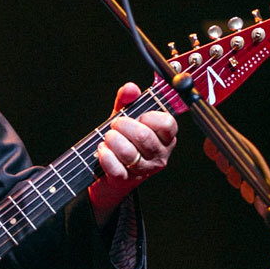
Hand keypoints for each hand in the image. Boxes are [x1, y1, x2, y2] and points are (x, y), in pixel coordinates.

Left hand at [89, 82, 177, 223]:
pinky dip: (105, 156)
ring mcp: (145, 169)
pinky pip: (116, 168)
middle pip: (144, 136)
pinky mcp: (127, 180)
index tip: (139, 116)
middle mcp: (160, 155)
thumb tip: (130, 88)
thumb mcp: (126, 117)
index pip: (167, 123)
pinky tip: (102, 150)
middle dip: (123, 126)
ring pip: (129, 153)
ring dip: (113, 140)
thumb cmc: (123, 140)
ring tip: (108, 137)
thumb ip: (128, 101)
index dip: (149, 116)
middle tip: (115, 125)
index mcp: (166, 137)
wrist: (110, 172)